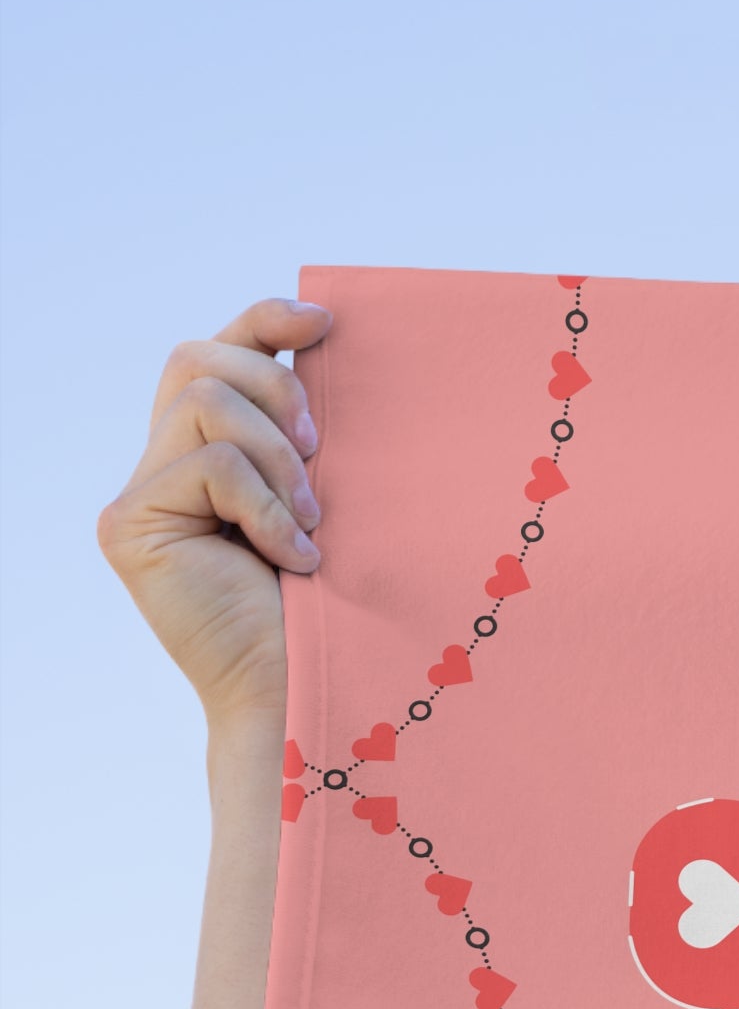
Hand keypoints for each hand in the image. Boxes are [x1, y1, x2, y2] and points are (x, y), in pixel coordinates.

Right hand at [98, 298, 331, 731]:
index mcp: (214, 451)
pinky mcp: (131, 525)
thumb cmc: (337, 603)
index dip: (265, 321)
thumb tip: (335, 350)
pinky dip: (265, 506)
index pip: (219, 352)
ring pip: (202, 401)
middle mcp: (165, 464)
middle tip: (321, 455)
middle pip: (197, 358)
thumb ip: (310, 436)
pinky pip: (209, 465)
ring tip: (311, 522)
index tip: (326, 325)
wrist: (309, 687)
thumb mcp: (333, 498)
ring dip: (276, 456)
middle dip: (275, 388)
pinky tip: (292, 558)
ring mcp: (142, 495)